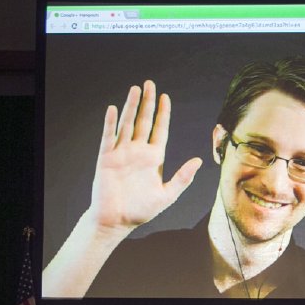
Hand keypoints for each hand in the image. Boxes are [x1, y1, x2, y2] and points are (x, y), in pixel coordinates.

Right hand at [89, 80, 201, 231]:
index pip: (160, 130)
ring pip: (127, 124)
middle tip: (150, 83)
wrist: (116, 221)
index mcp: (153, 158)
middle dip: (148, 103)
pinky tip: (112, 109)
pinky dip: (110, 123)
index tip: (165, 97)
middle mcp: (138, 152)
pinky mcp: (106, 159)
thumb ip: (182, 178)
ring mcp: (121, 153)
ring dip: (130, 107)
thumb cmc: (141, 211)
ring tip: (135, 89)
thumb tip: (198, 161)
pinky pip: (108, 137)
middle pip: (144, 121)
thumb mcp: (167, 195)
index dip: (163, 113)